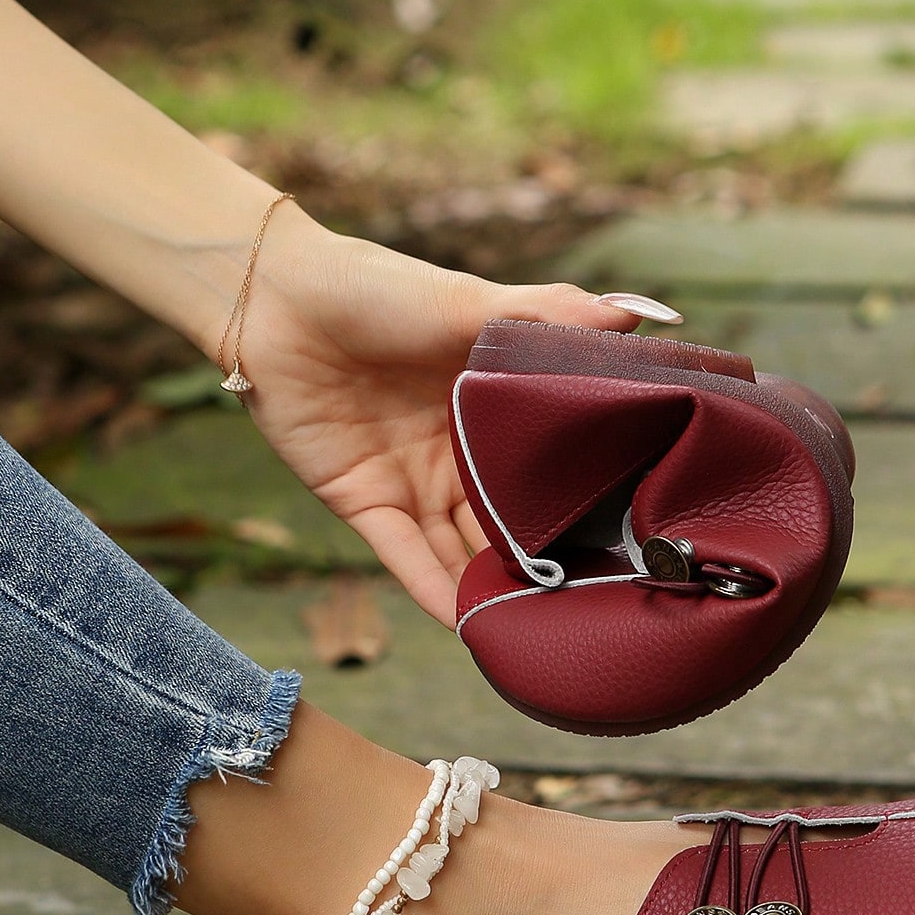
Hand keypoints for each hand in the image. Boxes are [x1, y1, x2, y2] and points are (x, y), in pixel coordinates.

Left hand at [237, 210, 676, 627]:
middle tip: (595, 599)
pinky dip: (434, 591)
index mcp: (490, 406)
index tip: (631, 533)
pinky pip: (407, 557)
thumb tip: (637, 318)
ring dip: (493, 586)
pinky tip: (468, 625)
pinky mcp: (364, 502)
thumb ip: (551, 315)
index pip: (545, 464)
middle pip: (508, 518)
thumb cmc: (376, 287)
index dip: (583, 496)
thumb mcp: (473, 303)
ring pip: (462, 549)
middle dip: (544, 557)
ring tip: (540, 627)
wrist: (277, 296)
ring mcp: (412, 482)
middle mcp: (456, 452)